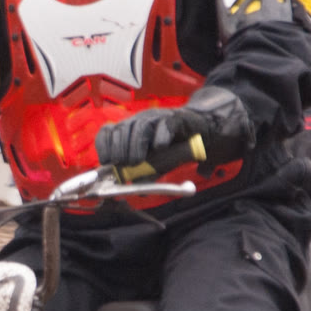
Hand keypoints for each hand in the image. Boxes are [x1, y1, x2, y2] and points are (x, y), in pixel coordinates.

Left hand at [95, 86, 251, 174]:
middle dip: (119, 148)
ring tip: (136, 161)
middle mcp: (142, 120)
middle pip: (122, 129)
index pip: (109, 131)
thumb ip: (148, 175)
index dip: (105, 146)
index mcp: (132, 130)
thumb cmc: (176, 146)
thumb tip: (138, 192)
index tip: (106, 162)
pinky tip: (160, 147)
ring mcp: (159, 118)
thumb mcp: (159, 164)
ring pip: (140, 126)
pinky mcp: (178, 118)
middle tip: (123, 165)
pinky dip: (161, 135)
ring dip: (135, 144)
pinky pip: (166, 124)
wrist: (205, 128)